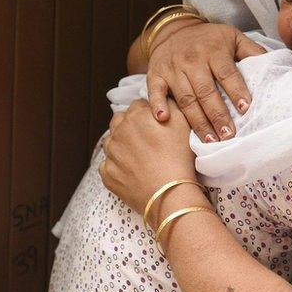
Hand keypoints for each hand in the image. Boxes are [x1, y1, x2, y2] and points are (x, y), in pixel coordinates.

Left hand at [100, 100, 197, 216]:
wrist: (170, 192)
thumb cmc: (180, 157)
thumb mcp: (184, 122)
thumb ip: (171, 105)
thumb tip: (163, 99)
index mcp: (136, 116)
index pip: (138, 105)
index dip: (148, 114)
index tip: (157, 124)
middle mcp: (118, 131)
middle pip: (120, 120)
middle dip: (130, 125)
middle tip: (147, 139)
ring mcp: (110, 153)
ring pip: (112, 142)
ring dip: (122, 145)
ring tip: (140, 156)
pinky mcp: (107, 174)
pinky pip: (109, 165)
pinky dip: (118, 167)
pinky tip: (133, 172)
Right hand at [146, 22, 265, 141]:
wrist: (174, 29)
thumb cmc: (211, 39)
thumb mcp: (234, 37)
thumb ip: (252, 51)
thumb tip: (273, 67)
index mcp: (214, 50)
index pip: (226, 73)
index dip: (235, 90)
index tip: (244, 109)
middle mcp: (192, 59)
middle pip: (205, 90)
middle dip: (217, 114)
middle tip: (228, 135)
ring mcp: (172, 68)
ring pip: (185, 97)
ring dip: (196, 120)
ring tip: (209, 139)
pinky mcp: (155, 74)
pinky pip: (155, 91)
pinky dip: (157, 105)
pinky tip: (163, 119)